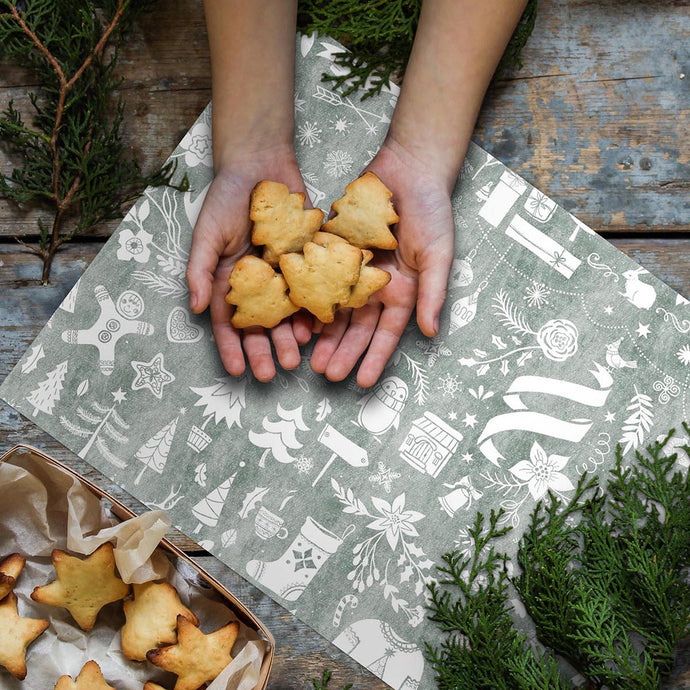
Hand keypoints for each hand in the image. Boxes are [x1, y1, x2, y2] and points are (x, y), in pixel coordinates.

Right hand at [185, 145, 312, 380]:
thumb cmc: (227, 198)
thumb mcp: (206, 234)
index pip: (227, 323)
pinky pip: (311, 290)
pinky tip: (319, 327)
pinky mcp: (306, 260)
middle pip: (260, 325)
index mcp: (228, 280)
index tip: (238, 371)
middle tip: (274, 372)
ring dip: (291, 336)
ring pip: (287, 314)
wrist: (261, 163)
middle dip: (266, 349)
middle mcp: (256, 282)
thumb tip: (195, 309)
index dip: (231, 348)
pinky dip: (314, 309)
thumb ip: (199, 271)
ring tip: (298, 356)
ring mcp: (281, 273)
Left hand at [310, 138, 455, 387]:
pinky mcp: (334, 252)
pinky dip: (309, 300)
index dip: (374, 358)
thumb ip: (433, 293)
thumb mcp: (438, 254)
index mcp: (403, 292)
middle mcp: (376, 287)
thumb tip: (430, 332)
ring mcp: (353, 271)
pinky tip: (297, 320)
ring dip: (323, 335)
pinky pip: (319, 280)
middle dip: (342, 352)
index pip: (386, 334)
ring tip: (308, 357)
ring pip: (334, 310)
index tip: (362, 382)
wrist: (409, 168)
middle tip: (325, 375)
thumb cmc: (432, 211)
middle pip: (356, 328)